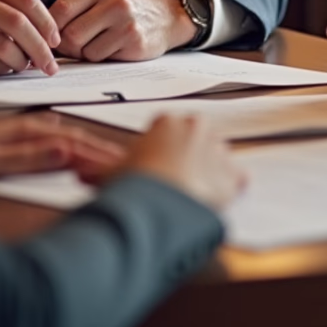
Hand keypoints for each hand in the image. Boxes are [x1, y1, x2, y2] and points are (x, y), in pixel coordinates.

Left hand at [0, 114, 124, 182]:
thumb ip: (29, 156)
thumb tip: (66, 151)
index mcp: (30, 131)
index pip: (75, 143)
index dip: (99, 155)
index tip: (123, 165)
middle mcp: (31, 128)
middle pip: (76, 139)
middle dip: (101, 150)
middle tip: (127, 162)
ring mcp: (24, 132)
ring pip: (66, 139)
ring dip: (89, 149)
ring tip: (109, 158)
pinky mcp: (16, 138)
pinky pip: (54, 141)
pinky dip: (71, 147)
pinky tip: (72, 150)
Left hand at [49, 0, 195, 60]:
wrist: (166, 16)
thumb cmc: (125, 10)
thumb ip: (76, 9)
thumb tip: (42, 33)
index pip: (60, 8)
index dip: (50, 27)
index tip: (52, 36)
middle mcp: (113, 1)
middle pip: (69, 34)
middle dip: (68, 46)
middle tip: (76, 46)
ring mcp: (125, 22)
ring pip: (84, 50)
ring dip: (86, 53)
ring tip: (99, 44)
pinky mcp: (134, 41)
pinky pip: (101, 58)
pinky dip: (102, 58)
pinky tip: (114, 48)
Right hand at [113, 114, 244, 211]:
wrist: (156, 204)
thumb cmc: (134, 184)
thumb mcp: (112, 172)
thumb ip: (106, 168)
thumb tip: (89, 173)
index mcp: (167, 121)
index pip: (167, 130)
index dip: (160, 150)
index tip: (155, 167)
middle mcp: (196, 128)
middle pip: (196, 139)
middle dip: (188, 157)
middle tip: (173, 181)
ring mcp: (217, 150)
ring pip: (217, 157)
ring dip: (208, 172)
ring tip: (191, 195)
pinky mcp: (232, 175)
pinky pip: (237, 179)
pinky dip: (230, 189)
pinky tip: (214, 201)